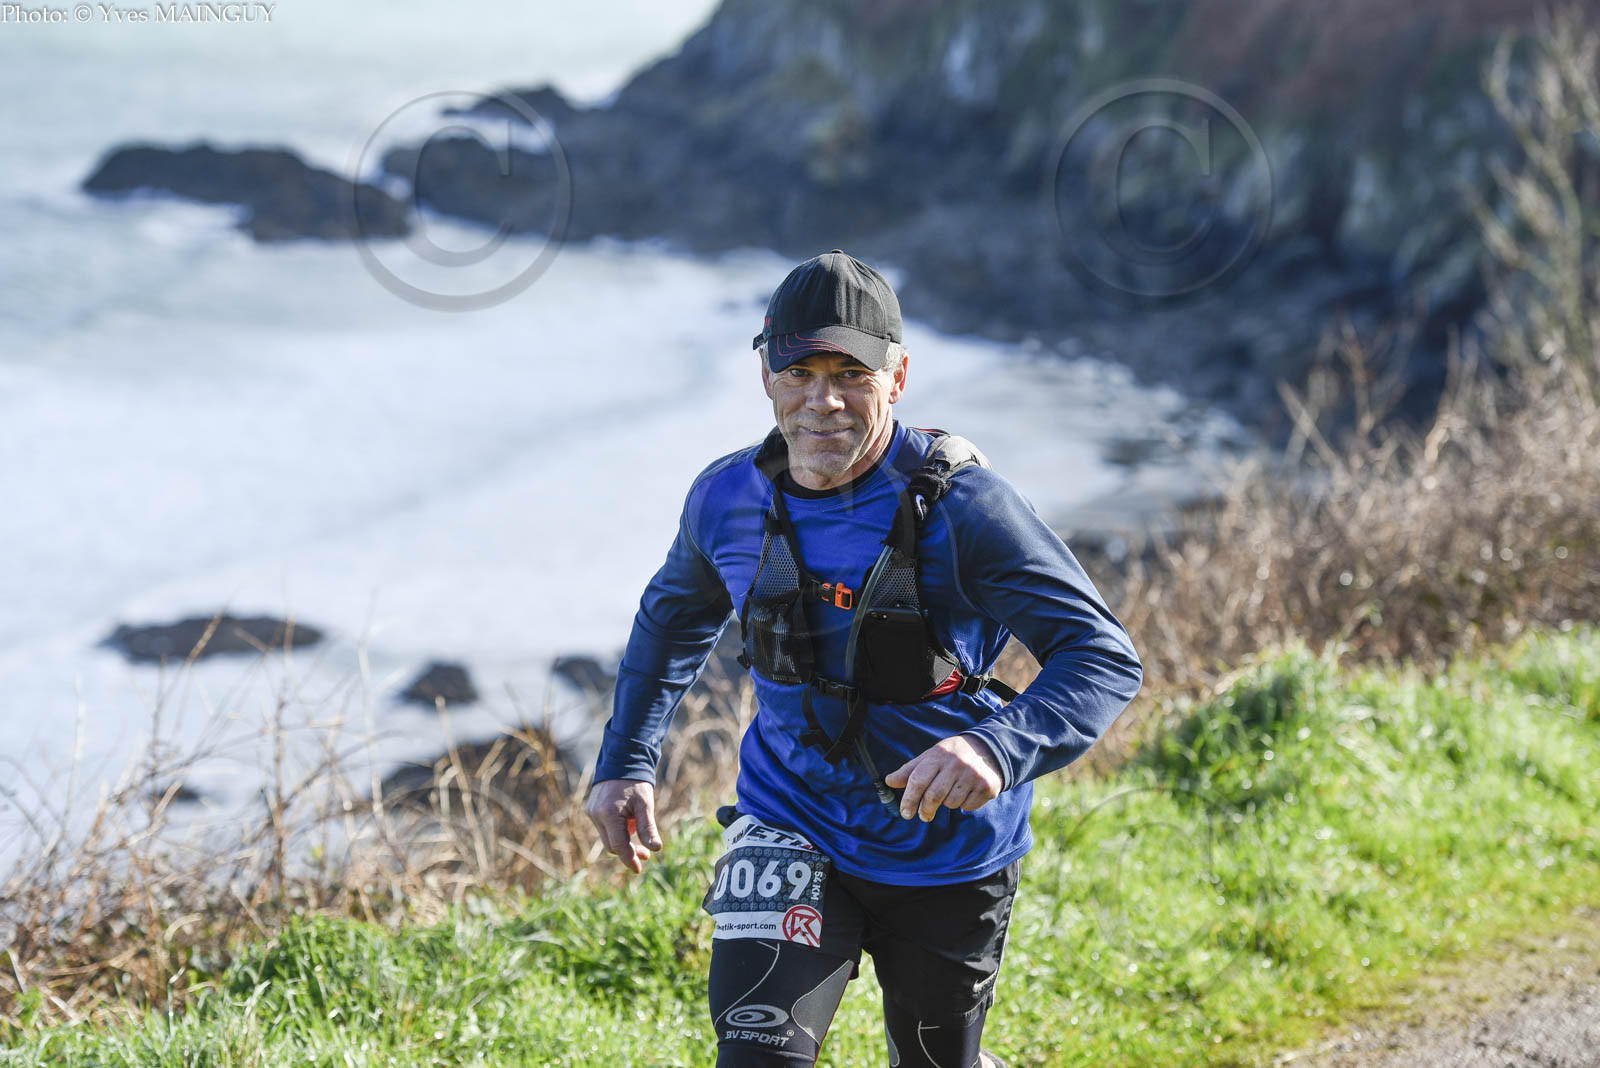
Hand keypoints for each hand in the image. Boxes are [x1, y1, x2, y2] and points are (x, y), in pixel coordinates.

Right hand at [584, 778, 661, 872]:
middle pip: (612, 845)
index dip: (629, 859)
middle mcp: (596, 815)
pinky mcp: (591, 810)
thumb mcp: (645, 805)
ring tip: (636, 825)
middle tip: (647, 854)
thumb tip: (655, 849)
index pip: (618, 846)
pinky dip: (617, 830)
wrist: (621, 761)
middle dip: (629, 851)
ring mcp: (592, 813)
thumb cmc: (635, 783)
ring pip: (608, 838)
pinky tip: (628, 820)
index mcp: (609, 814)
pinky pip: (605, 828)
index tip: (639, 869)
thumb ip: (648, 827)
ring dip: (623, 840)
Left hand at [884, 735, 1002, 820]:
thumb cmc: (952, 755)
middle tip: (923, 815)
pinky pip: (968, 806)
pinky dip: (964, 804)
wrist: (989, 749)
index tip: (905, 813)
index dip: (909, 799)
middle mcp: (956, 764)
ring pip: (951, 803)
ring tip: (950, 793)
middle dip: (925, 810)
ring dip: (947, 804)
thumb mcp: (931, 756)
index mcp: (939, 755)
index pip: (918, 780)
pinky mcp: (987, 786)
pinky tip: (966, 793)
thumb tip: (889, 781)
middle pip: (933, 796)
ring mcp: (973, 775)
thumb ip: (910, 770)